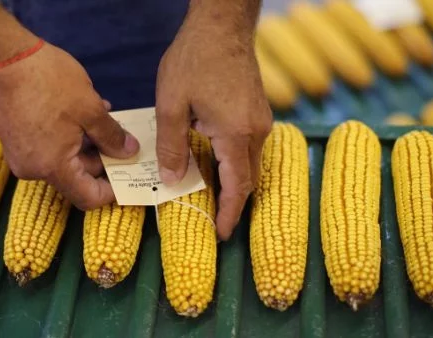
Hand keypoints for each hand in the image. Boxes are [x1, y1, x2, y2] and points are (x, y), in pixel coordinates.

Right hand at [0, 41, 139, 209]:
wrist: (2, 58)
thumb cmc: (47, 82)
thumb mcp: (90, 109)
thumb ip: (112, 136)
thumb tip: (129, 152)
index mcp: (53, 167)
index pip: (87, 198)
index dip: (110, 191)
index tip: (127, 174)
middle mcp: (34, 169)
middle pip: (77, 177)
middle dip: (101, 158)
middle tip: (121, 136)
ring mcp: (22, 156)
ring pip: (64, 160)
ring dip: (87, 143)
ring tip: (103, 116)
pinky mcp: (16, 141)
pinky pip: (49, 148)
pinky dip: (69, 136)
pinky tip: (82, 113)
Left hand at [156, 7, 272, 239]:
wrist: (222, 26)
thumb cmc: (194, 60)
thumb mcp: (171, 104)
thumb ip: (172, 146)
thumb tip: (172, 179)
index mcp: (236, 134)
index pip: (237, 187)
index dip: (228, 214)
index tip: (220, 233)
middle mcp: (256, 131)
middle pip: (248, 179)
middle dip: (231, 202)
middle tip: (210, 217)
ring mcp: (260, 120)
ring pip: (249, 163)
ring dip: (232, 181)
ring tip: (207, 192)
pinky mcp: (257, 111)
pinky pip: (248, 147)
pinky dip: (233, 162)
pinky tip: (211, 161)